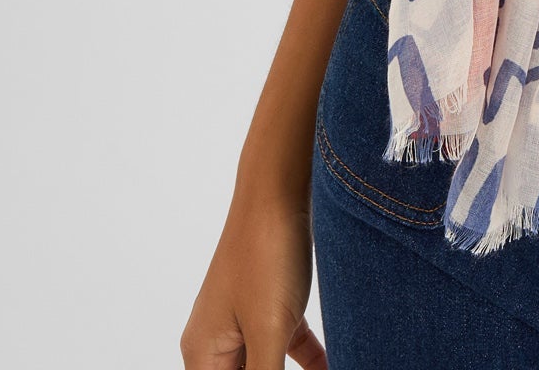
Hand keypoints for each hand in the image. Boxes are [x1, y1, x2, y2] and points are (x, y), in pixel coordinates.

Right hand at [180, 177, 326, 369]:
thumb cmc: (266, 255)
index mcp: (203, 353)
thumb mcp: (268, 331)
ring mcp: (246, 320)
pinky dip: (310, 361)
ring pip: (268, 368)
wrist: (281, 186)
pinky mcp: (274, 303)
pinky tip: (336, 365)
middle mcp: (217, 340)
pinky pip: (288, 347)